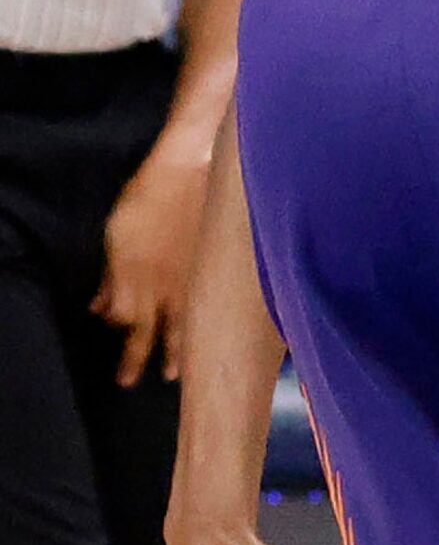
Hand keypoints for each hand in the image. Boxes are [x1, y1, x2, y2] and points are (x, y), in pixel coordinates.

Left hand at [94, 145, 208, 386]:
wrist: (195, 166)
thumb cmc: (148, 198)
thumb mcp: (116, 237)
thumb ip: (112, 279)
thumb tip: (102, 310)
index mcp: (143, 282)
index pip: (135, 328)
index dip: (132, 347)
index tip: (130, 362)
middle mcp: (173, 288)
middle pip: (165, 334)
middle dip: (162, 358)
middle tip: (165, 378)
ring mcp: (202, 276)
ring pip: (195, 322)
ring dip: (190, 346)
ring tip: (193, 364)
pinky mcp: (225, 264)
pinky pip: (222, 300)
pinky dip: (223, 316)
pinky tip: (230, 324)